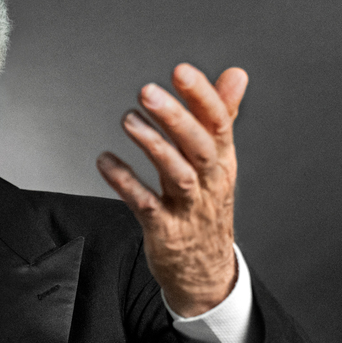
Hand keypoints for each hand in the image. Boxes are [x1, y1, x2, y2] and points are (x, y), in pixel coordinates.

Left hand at [97, 63, 248, 316]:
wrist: (205, 271)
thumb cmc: (207, 208)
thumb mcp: (218, 162)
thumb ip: (221, 116)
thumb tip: (235, 74)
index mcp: (222, 163)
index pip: (218, 124)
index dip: (202, 96)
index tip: (181, 71)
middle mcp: (209, 183)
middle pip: (199, 147)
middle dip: (176, 118)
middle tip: (148, 91)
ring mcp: (187, 208)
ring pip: (177, 174)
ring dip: (153, 146)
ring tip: (128, 119)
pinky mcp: (164, 230)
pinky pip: (144, 204)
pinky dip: (125, 182)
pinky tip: (106, 161)